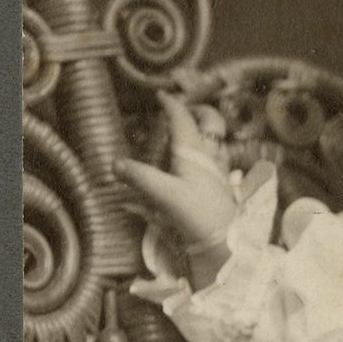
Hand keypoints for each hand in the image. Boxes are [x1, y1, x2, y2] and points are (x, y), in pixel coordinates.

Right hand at [115, 91, 237, 280]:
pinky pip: (217, 162)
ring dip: (206, 133)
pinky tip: (203, 165)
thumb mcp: (164, 195)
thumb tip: (115, 164)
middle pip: (210, 125)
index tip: (162, 95)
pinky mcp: (223, 191)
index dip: (172, 105)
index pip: (183, 120)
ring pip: (216, 143)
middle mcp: (210, 158)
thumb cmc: (198, 216)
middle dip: (199, 113)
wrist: (227, 245)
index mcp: (194, 152)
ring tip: (193, 133)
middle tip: (186, 109)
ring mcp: (220, 174)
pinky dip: (209, 155)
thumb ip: (139, 177)